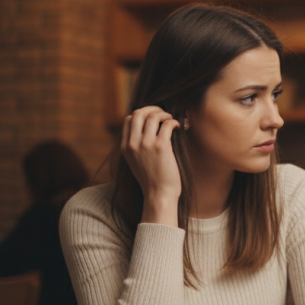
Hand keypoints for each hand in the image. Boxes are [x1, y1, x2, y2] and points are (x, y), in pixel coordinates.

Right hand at [121, 106, 181, 225]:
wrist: (158, 194)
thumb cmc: (152, 179)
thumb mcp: (136, 161)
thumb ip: (137, 146)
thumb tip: (147, 128)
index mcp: (125, 147)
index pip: (129, 119)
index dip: (142, 113)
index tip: (153, 116)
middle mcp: (133, 144)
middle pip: (139, 113)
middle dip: (152, 109)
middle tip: (163, 113)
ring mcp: (146, 144)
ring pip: (153, 116)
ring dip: (165, 114)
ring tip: (171, 120)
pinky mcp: (161, 147)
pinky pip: (167, 124)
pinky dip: (174, 122)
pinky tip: (178, 127)